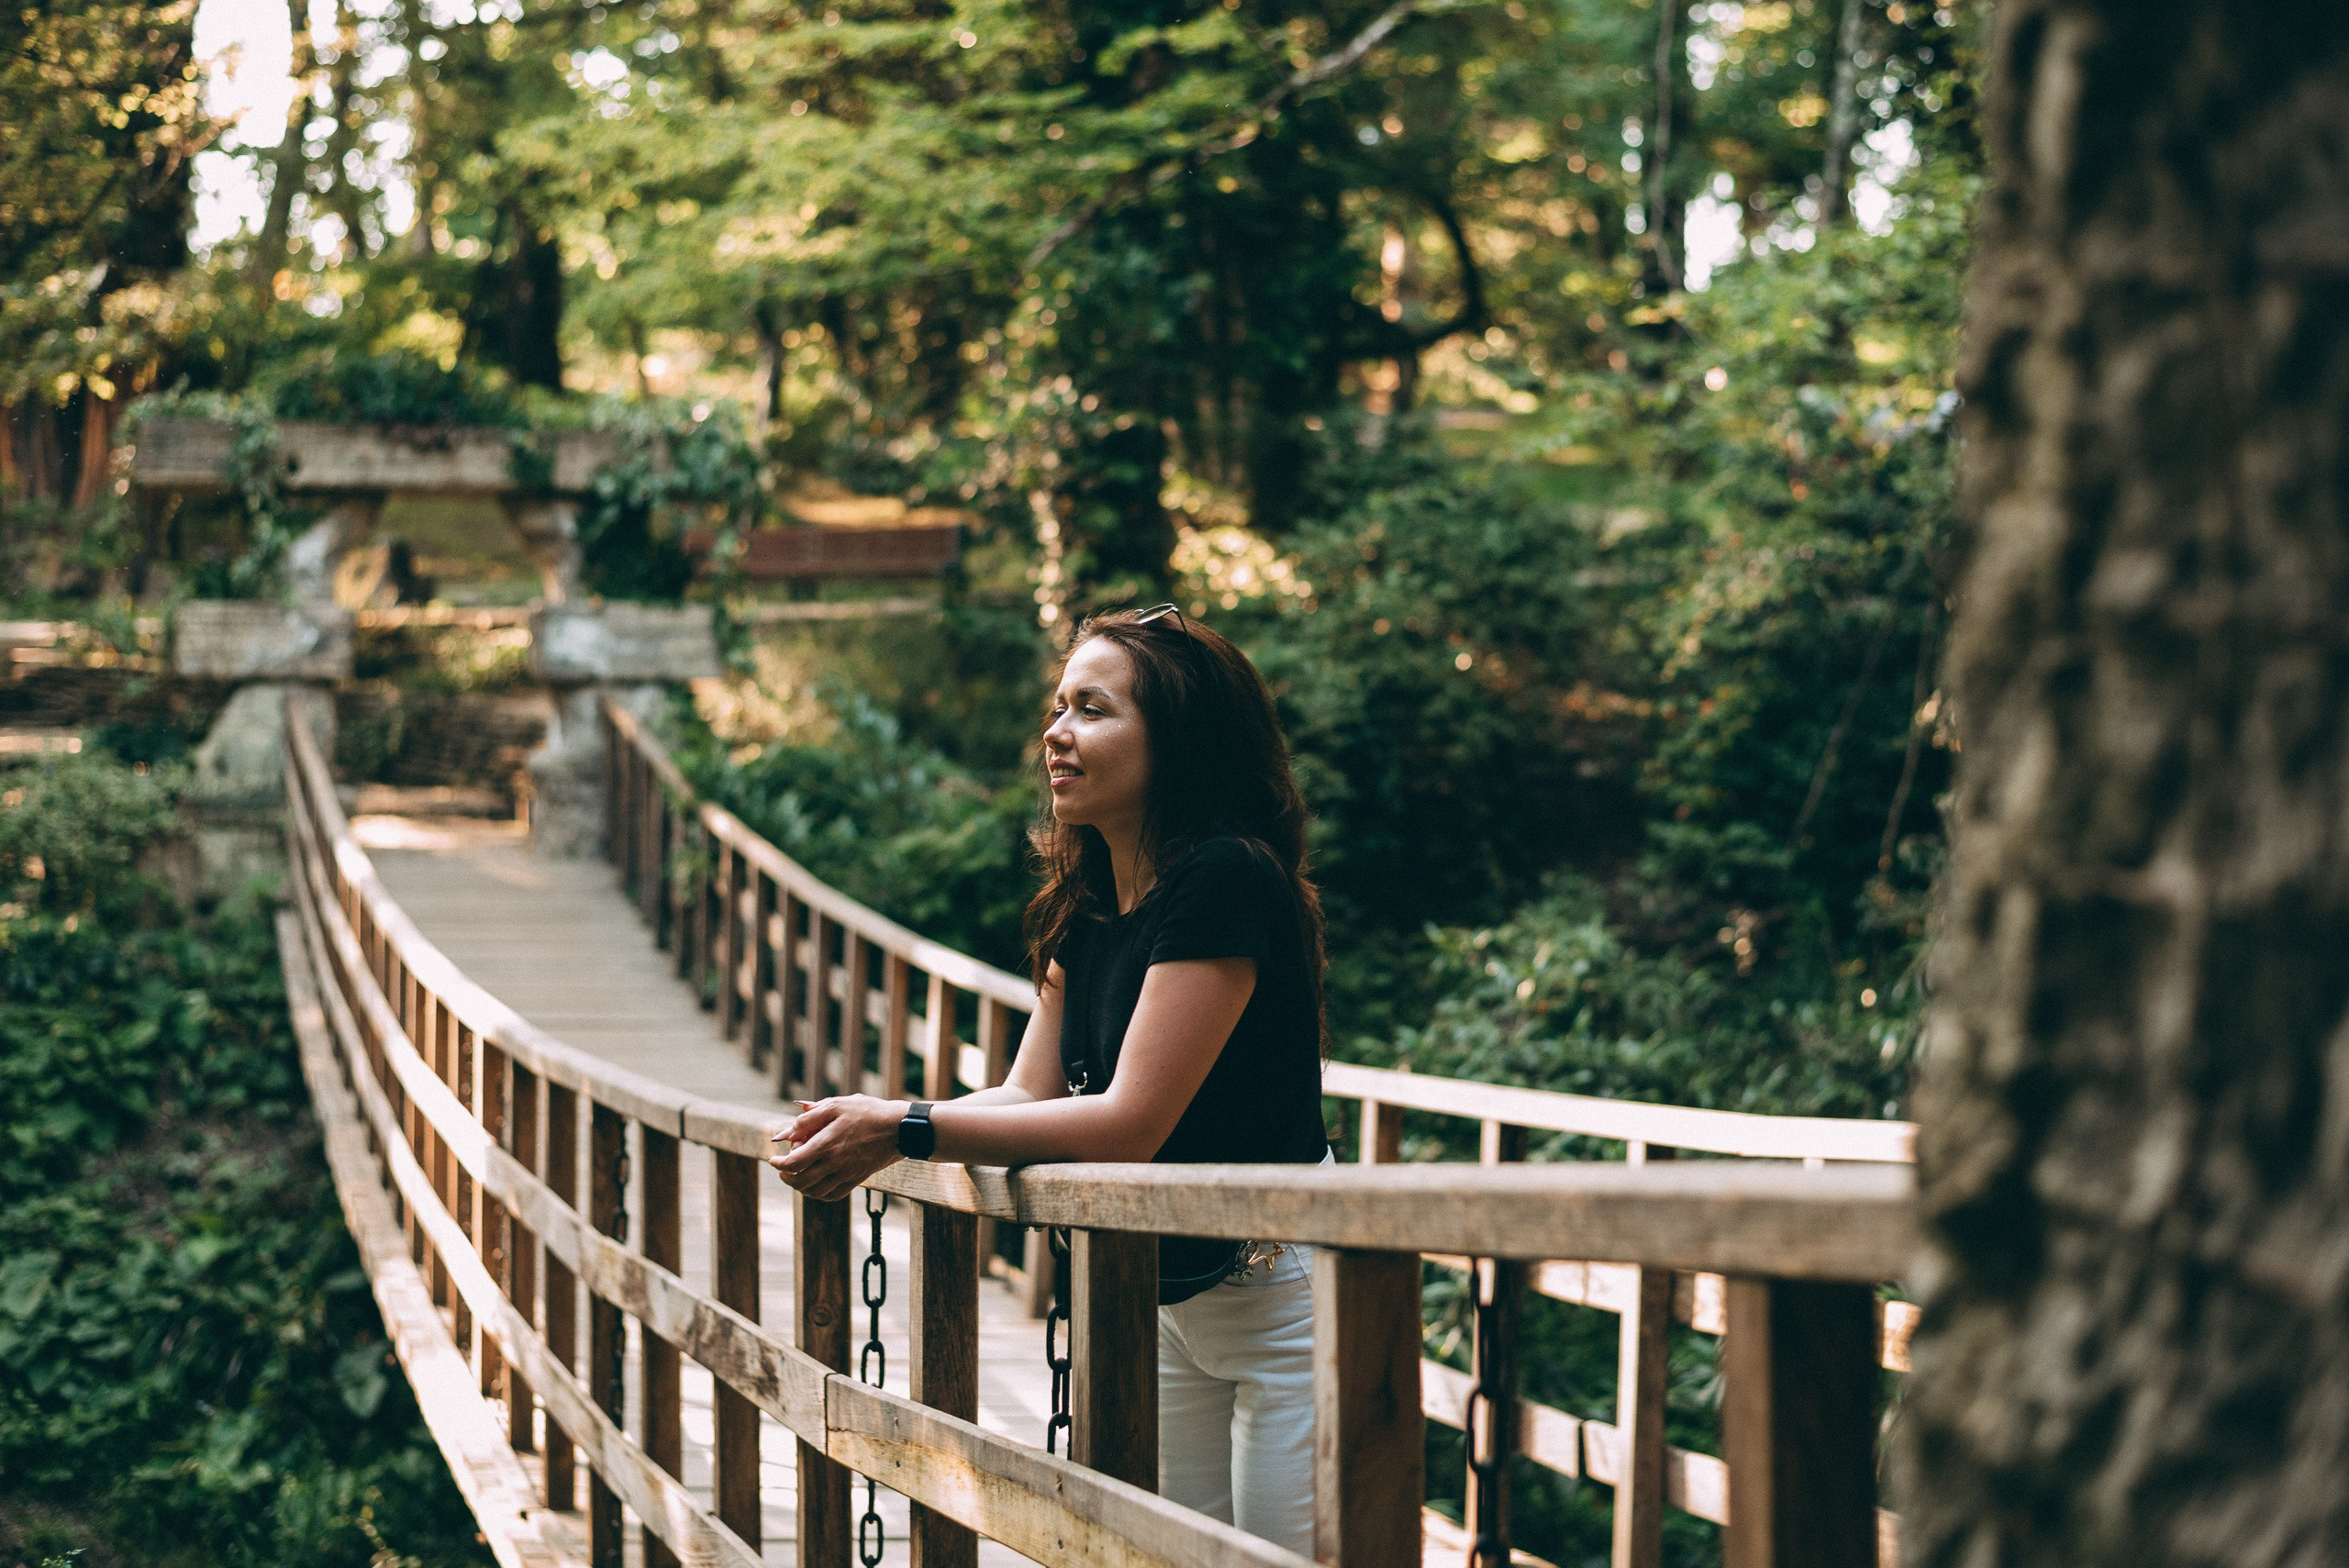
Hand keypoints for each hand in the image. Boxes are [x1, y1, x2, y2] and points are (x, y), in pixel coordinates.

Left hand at [768, 1095, 907, 1201]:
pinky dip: (819, 1194)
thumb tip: (789, 1130)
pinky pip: (832, 1195)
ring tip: (797, 1177)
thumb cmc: (867, 1111)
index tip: (773, 1159)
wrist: (899, 1128)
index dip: (778, 1164)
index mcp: (827, 1143)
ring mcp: (847, 1174)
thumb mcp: (837, 1104)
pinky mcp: (857, 1179)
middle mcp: (835, 1162)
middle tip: (782, 1170)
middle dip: (786, 1178)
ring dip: (800, 1188)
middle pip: (800, 1181)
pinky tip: (816, 1184)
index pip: (794, 1163)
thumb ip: (810, 1117)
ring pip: (815, 1192)